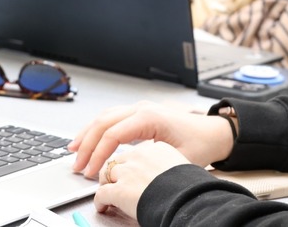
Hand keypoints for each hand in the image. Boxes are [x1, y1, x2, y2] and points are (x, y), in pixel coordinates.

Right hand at [69, 101, 233, 180]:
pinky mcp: (140, 113)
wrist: (214, 131)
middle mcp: (142, 108)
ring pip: (105, 117)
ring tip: (73, 152)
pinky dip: (98, 129)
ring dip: (87, 134)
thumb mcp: (179, 159)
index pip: (113, 134)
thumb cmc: (201, 143)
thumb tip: (130, 177)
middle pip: (104, 123)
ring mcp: (140, 109)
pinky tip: (89, 139)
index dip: (98, 155)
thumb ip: (153, 165)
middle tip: (76, 166)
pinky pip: (112, 117)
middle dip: (87, 145)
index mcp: (150, 117)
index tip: (90, 173)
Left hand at [93, 141, 189, 217]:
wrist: (188, 199)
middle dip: (114, 172)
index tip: (131, 173)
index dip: (132, 165)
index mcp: (157, 149)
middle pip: (119, 160)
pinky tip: (103, 206)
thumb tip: (166, 176)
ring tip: (106, 193)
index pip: (137, 154)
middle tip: (113, 181)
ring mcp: (128, 172)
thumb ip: (170, 166)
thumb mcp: (184, 167)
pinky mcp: (119, 189)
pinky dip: (100, 201)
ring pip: (106, 173)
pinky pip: (101, 194)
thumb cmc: (191, 187)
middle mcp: (140, 156)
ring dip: (105, 184)